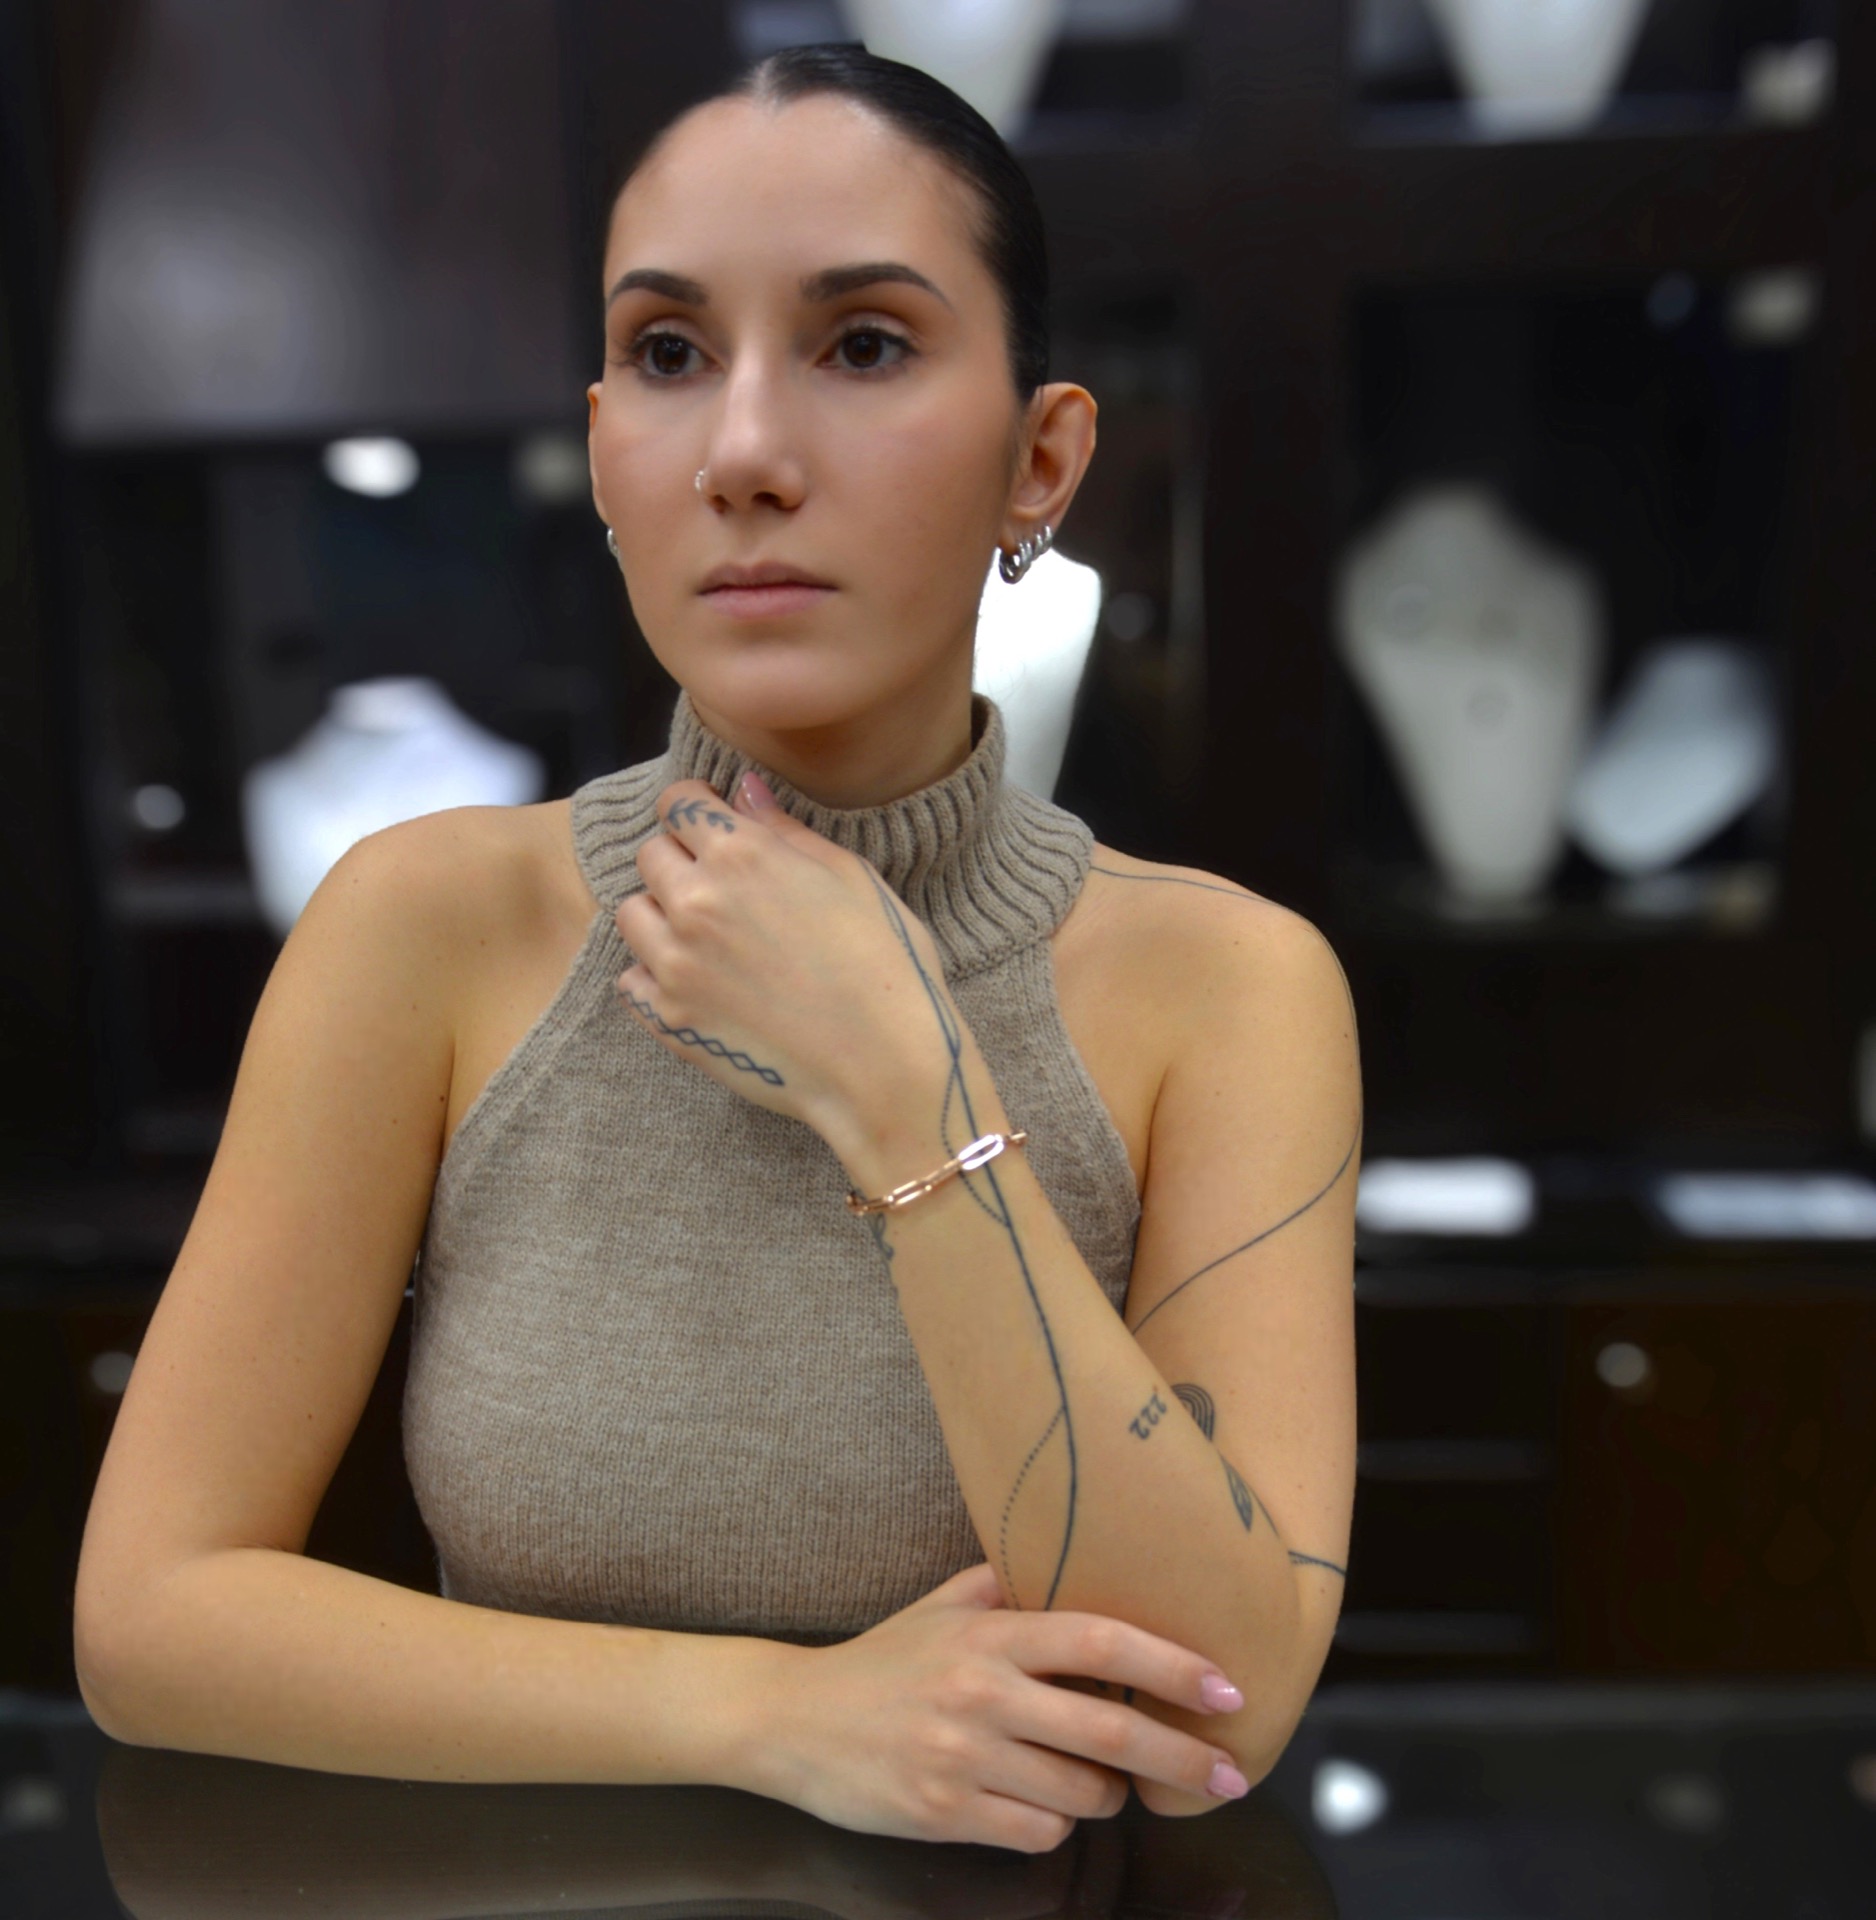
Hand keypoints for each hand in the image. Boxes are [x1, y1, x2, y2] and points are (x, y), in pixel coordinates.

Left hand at [615, 773, 953, 1148]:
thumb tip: (743, 792)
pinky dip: (653, 976)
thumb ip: (786, 831)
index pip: (679, 804)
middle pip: (650, 855)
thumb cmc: (885, 965)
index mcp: (742, 856)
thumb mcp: (851, 878)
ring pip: (631, 914)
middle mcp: (696, 902)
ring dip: (660, 915)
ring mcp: (675, 964)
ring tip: (706, 936)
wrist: (882, 1064)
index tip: (709, 822)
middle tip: (721, 887)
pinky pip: (632, 980)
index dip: (696, 809)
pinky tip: (697, 983)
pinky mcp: (669, 1018)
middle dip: (679, 860)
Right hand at [746, 1562, 1249, 1852]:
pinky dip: (1055, 1826)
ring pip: (1081, 1796)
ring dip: (1108, 1796)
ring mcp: (964, 1758)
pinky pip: (1037, 1834)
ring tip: (1101, 1782)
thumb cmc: (881, 1660)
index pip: (1100, 1642)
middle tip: (1230, 1776)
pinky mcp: (946, 1813)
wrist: (794, 1720)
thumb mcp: (941, 1605)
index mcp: (989, 1633)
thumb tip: (1076, 1554)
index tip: (1227, 1689)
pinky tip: (1041, 1805)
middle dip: (1183, 1759)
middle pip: (1110, 1733)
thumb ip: (1007, 1583)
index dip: (1171, 1666)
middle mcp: (982, 1693)